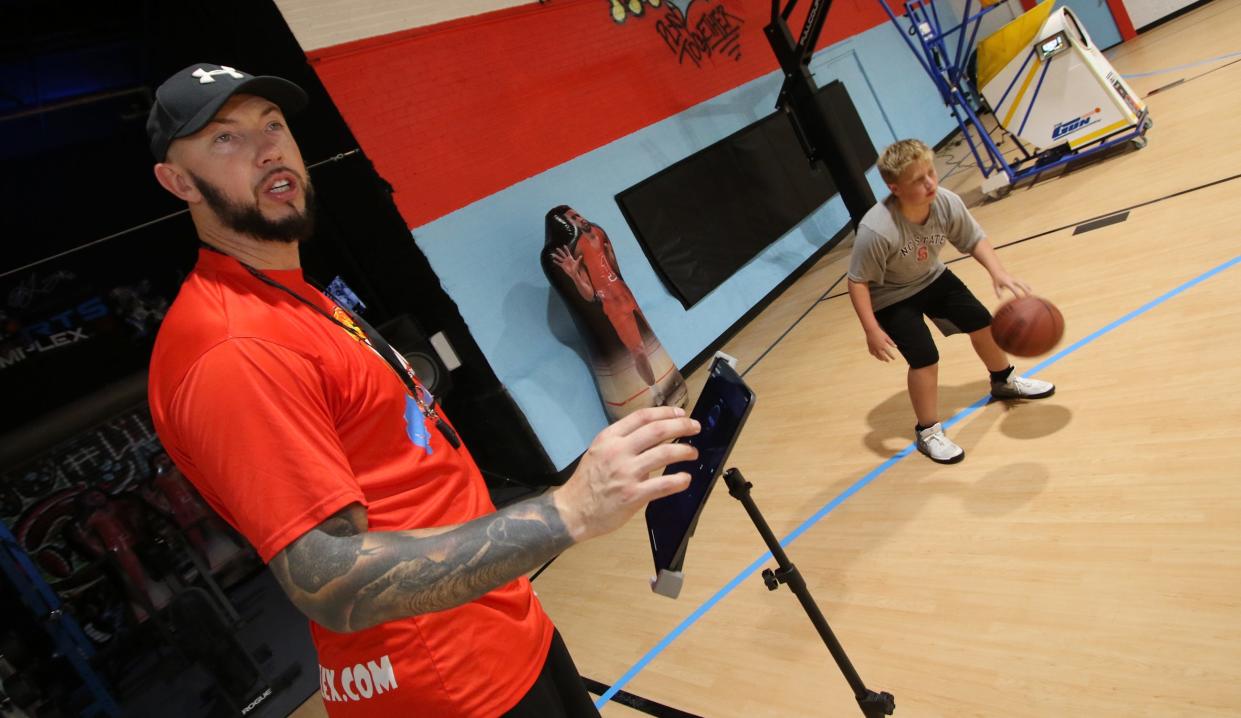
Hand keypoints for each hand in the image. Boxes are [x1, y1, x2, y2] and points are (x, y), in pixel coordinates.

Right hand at [551, 246, 581, 276]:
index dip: (566, 249)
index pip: (567, 252)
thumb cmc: (576, 268)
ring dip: (556, 256)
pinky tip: (553, 260)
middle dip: (560, 251)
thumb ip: (578, 259)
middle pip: (562, 254)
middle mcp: (566, 259)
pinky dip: (556, 262)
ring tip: (552, 254)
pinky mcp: (562, 266)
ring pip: (559, 258)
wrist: (573, 273)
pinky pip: (559, 263)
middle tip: (557, 248)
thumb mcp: (577, 263)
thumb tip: (581, 256)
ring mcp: (564, 262)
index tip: (564, 245)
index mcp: (570, 258)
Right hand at [553, 406, 699, 542]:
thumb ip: (621, 442)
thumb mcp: (598, 451)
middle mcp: (618, 451)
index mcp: (609, 438)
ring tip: (692, 452)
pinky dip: (679, 480)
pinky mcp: (633, 495)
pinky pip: (663, 484)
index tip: (680, 412)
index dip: (665, 412)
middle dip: (681, 425)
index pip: (642, 417)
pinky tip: (685, 479)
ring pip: (664, 454)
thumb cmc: (587, 482)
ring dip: (684, 451)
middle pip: (658, 430)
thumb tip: (651, 436)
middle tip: (694, 427)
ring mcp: (626, 473)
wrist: (572, 511)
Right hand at [866, 328, 898, 361]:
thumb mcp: (887, 337)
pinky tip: (875, 355)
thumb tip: (896, 347)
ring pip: (877, 356)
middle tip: (888, 361)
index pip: (889, 353)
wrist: (871, 330)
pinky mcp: (870, 347)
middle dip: (886, 359)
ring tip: (882, 360)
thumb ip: (891, 342)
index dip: (892, 356)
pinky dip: (874, 355)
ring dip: (880, 358)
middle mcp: (878, 348)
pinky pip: (872, 353)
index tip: (894, 358)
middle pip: (883, 356)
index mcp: (883, 346)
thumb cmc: (880, 333)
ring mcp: (874, 348)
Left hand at [992, 271, 1031, 298]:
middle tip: (1028, 295)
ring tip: (1031, 291)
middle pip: (1020, 284)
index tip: (1019, 298)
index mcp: (1007, 282)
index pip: (1013, 288)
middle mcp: (1012, 280)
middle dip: (1025, 289)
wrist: (998, 271)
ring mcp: (1014, 278)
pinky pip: (1022, 281)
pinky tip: (1029, 288)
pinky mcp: (1016, 278)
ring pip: (1022, 282)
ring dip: (1027, 286)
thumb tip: (1000, 298)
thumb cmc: (996, 280)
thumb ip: (998, 292)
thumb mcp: (995, 286)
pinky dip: (1026, 285)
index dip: (1016, 293)